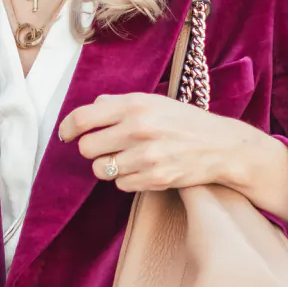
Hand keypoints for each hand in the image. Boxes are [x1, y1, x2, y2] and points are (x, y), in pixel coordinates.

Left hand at [57, 92, 287, 223]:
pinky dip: (127, 179)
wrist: (221, 146)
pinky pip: (121, 184)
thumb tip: (93, 107)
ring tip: (128, 158)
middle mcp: (139, 128)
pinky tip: (142, 169)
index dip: (68, 128)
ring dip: (109, 166)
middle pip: (87, 148)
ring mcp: (147, 156)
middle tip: (106, 148)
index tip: (66, 134)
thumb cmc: (184, 121)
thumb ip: (120, 103)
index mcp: (135, 104)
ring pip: (101, 169)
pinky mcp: (155, 178)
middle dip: (92, 150)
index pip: (84, 118)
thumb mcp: (154, 102)